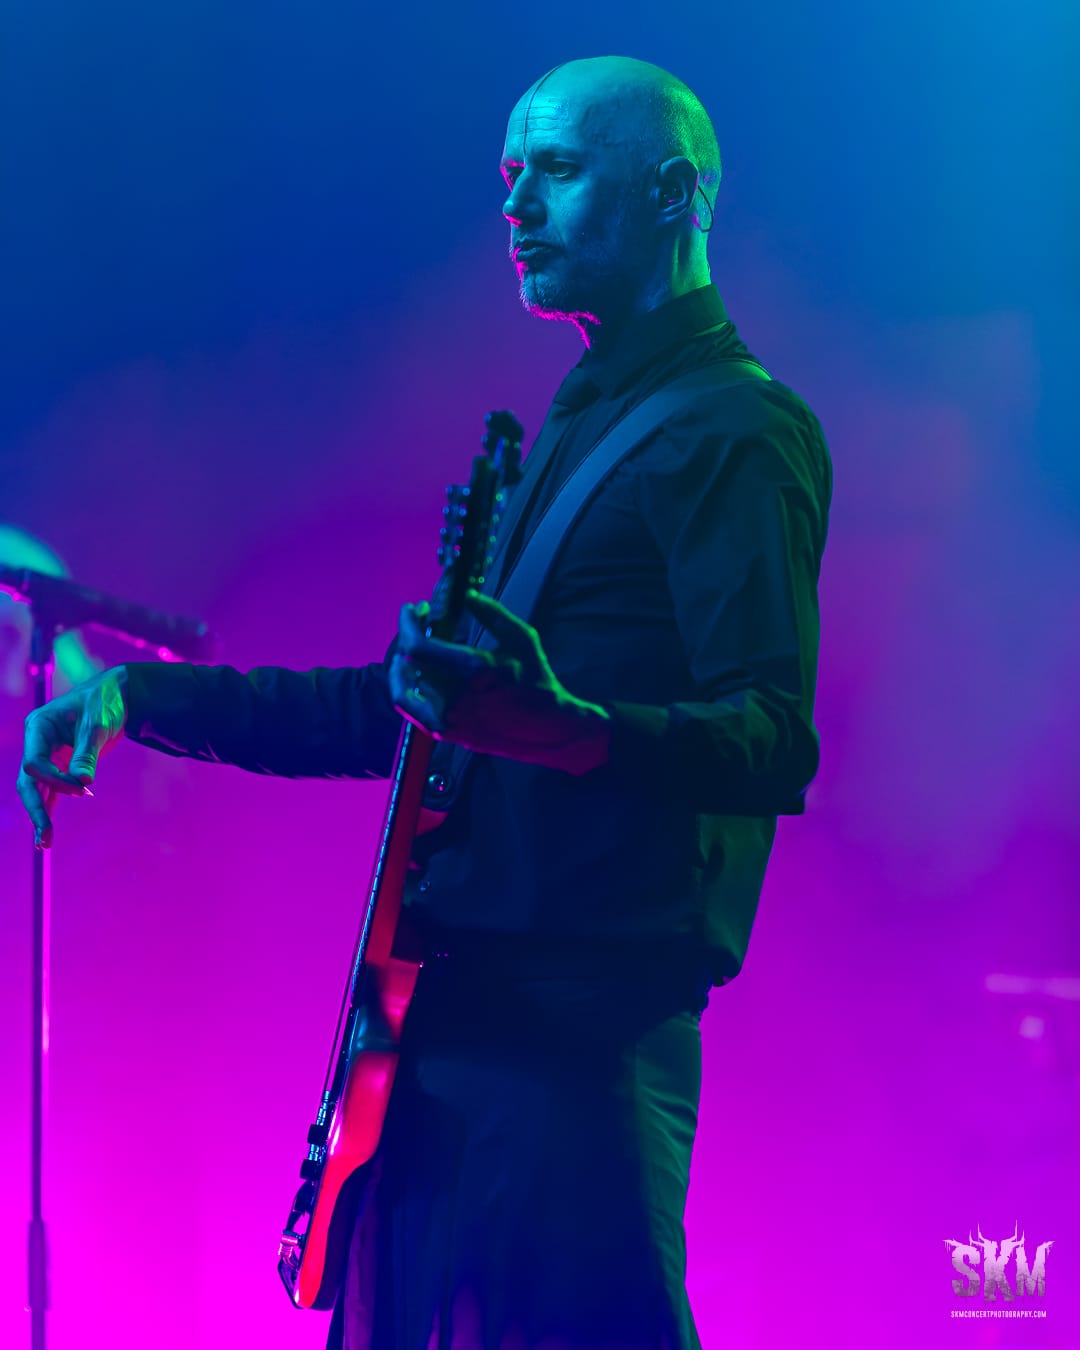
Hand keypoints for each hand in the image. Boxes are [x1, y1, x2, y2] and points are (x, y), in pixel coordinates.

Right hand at [17, 665, 128, 848]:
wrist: (114, 697)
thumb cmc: (103, 703)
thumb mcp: (97, 724)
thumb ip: (87, 752)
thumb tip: (82, 780)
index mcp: (38, 727)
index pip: (34, 763)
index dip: (55, 780)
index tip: (84, 788)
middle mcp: (36, 743)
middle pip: (28, 781)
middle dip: (36, 809)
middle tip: (46, 836)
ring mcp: (47, 755)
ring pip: (37, 789)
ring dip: (40, 815)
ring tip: (44, 843)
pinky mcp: (60, 765)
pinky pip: (51, 790)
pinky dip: (50, 808)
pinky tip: (47, 833)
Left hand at [389, 591, 611, 774]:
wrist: (547, 729)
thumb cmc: (537, 682)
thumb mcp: (523, 639)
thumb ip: (493, 614)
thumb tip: (467, 595)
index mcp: (474, 669)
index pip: (418, 646)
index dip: (407, 624)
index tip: (411, 609)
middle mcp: (455, 696)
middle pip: (408, 662)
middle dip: (408, 635)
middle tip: (419, 622)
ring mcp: (448, 717)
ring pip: (405, 685)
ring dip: (403, 660)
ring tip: (411, 646)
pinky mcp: (446, 732)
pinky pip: (409, 708)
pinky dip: (403, 686)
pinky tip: (410, 673)